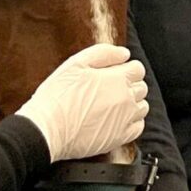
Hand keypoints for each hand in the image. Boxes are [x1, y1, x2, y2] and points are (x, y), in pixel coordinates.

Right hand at [16, 44, 148, 161]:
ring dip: (132, 103)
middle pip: (141, 87)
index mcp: (118, 79)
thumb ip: (103, 53)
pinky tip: (117, 119)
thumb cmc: (58, 95)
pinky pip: (138, 127)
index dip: (127, 68)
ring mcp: (125, 119)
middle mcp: (127, 99)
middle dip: (129, 84)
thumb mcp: (76, 63)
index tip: (115, 72)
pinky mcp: (120, 137)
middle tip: (108, 88)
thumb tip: (124, 54)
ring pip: (142, 107)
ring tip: (111, 104)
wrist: (48, 128)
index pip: (138, 69)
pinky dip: (132, 121)